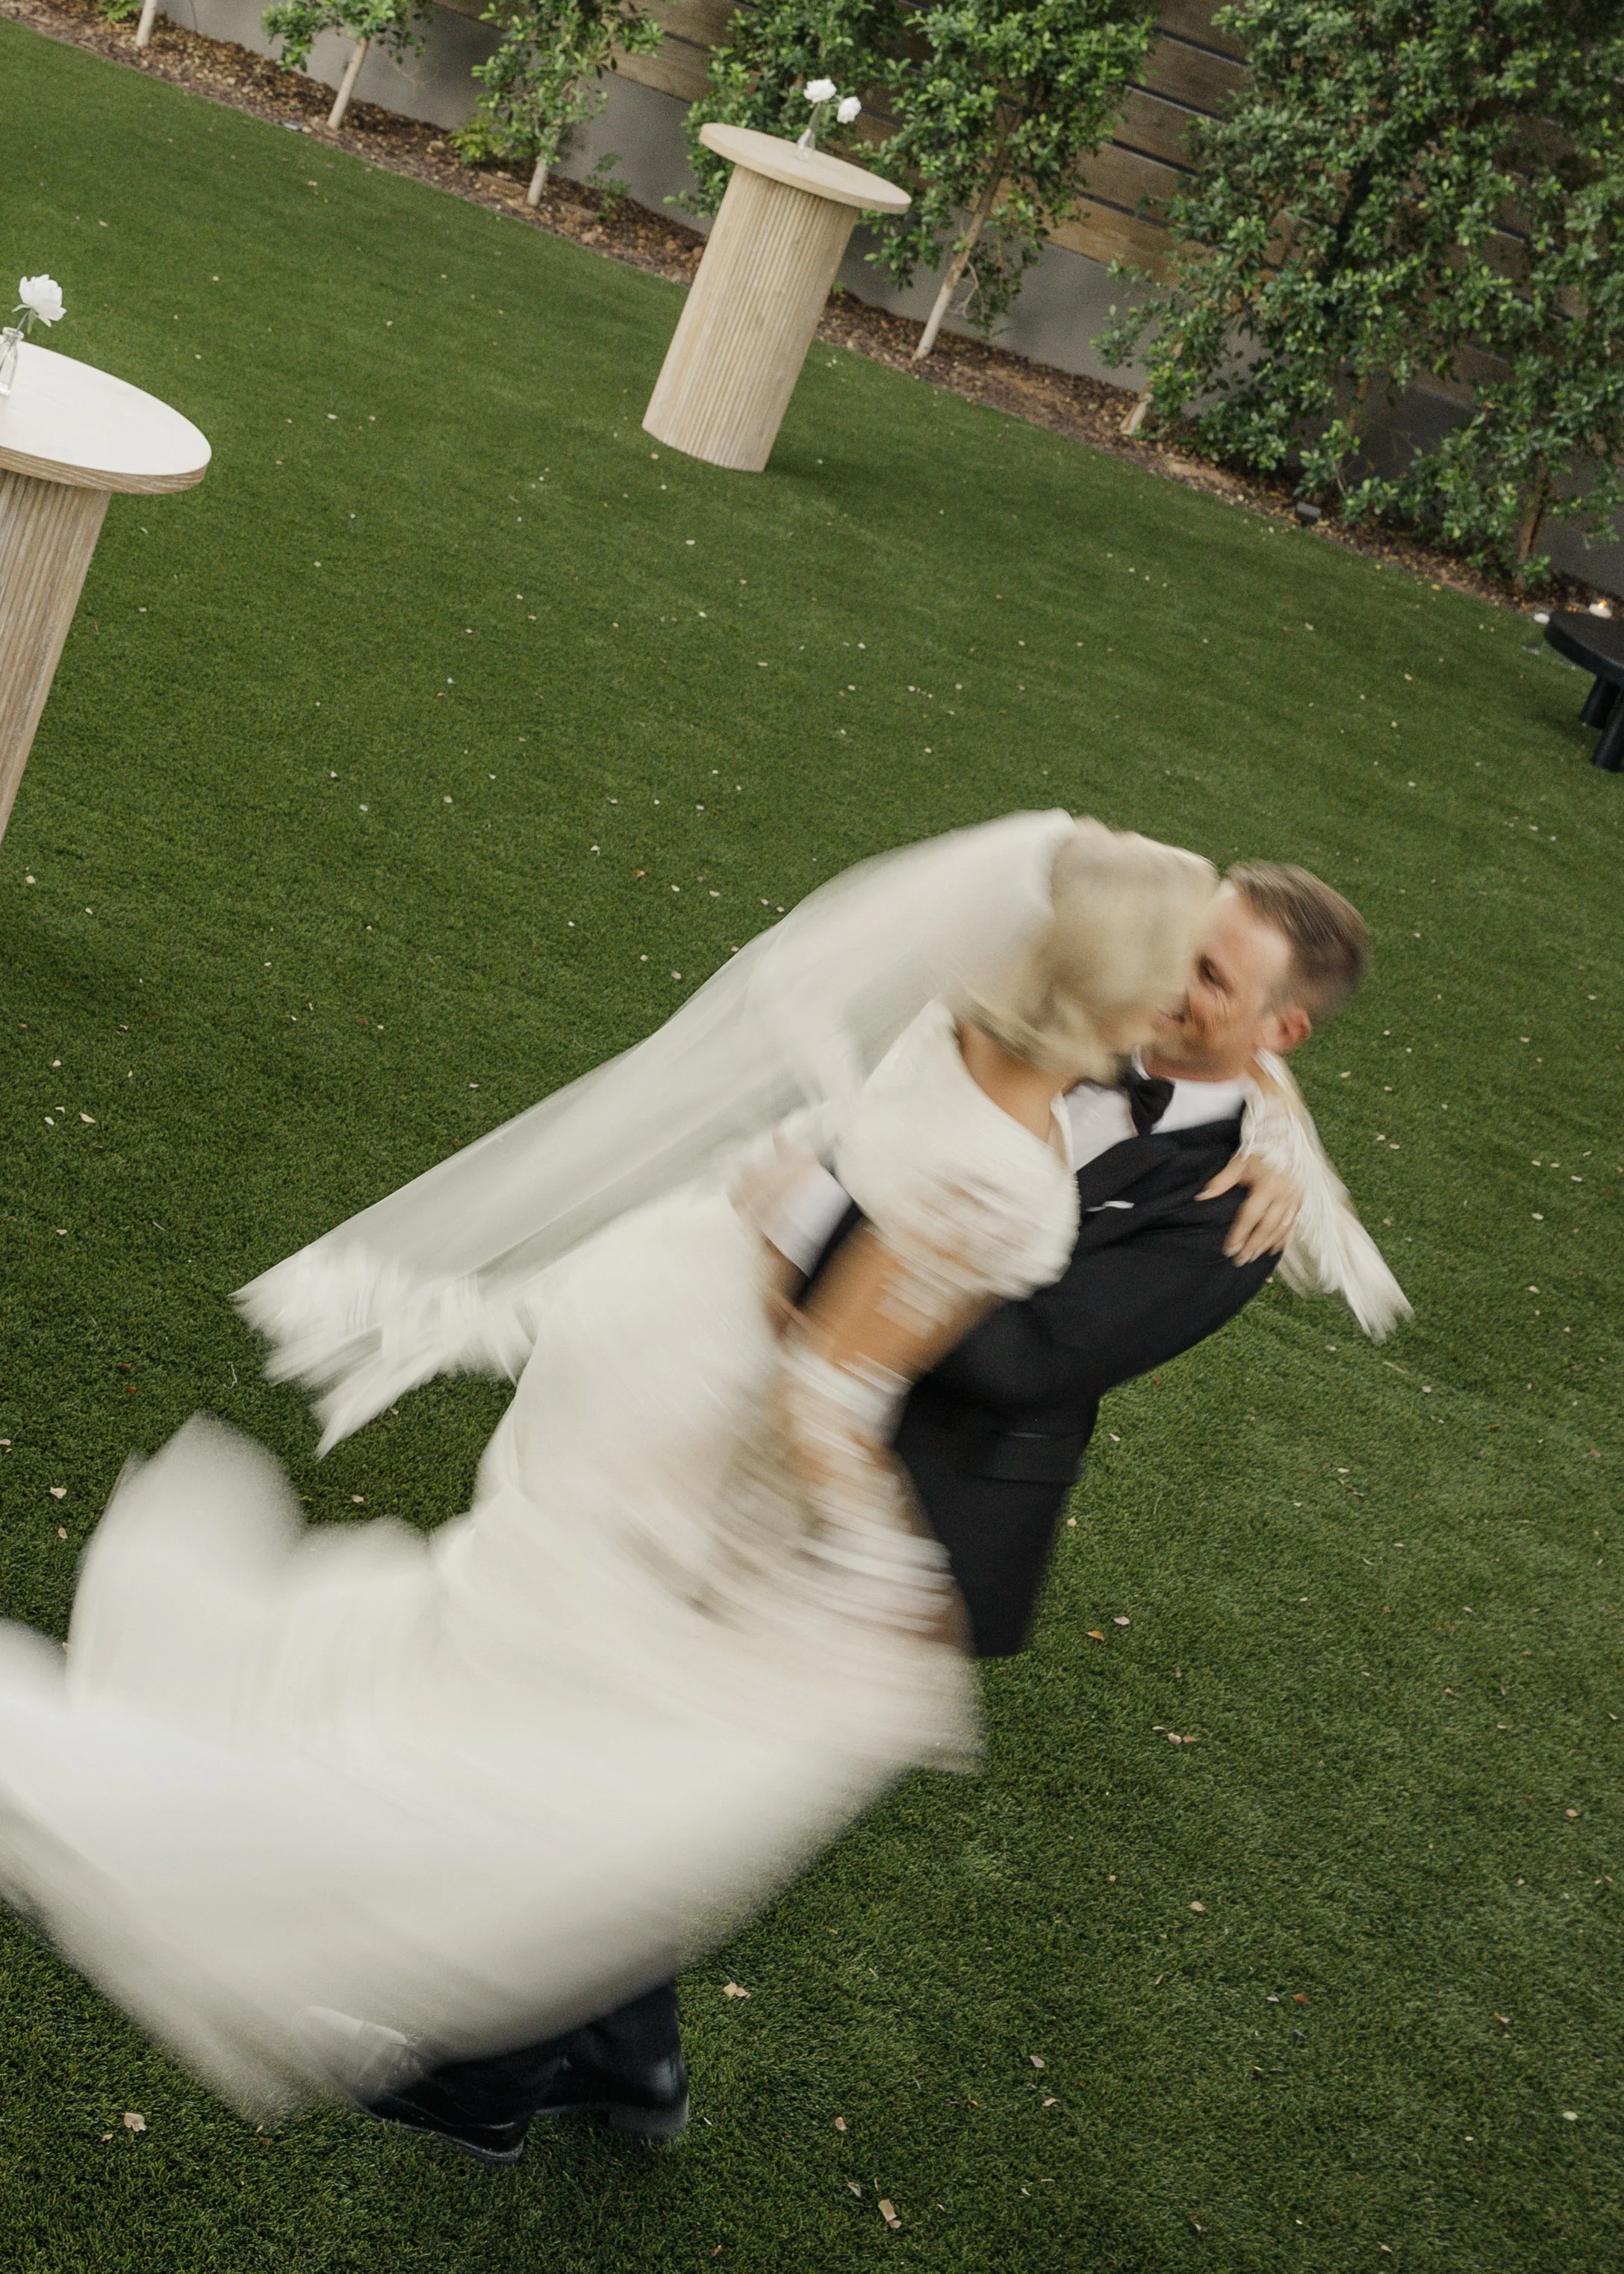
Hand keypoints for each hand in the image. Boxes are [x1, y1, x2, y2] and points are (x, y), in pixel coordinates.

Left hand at [1199, 1150, 1300, 1264]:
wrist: (1285, 1137)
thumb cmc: (1259, 1150)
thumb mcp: (1238, 1162)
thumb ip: (1221, 1182)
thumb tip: (1201, 1197)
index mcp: (1268, 1185)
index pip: (1250, 1216)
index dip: (1239, 1234)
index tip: (1229, 1249)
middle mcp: (1284, 1194)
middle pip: (1267, 1226)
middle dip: (1253, 1245)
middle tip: (1241, 1260)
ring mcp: (1295, 1198)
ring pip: (1282, 1228)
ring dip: (1267, 1245)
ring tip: (1254, 1257)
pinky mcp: (1301, 1199)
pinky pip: (1294, 1223)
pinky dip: (1285, 1238)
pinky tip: (1276, 1249)